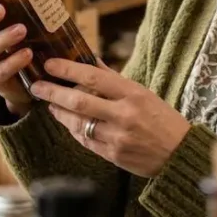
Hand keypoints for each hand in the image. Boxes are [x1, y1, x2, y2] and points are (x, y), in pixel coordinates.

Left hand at [32, 59, 191, 177]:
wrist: (179, 154)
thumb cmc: (161, 118)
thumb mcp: (142, 93)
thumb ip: (114, 79)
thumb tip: (90, 60)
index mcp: (133, 94)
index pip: (93, 77)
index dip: (67, 70)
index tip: (50, 64)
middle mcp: (124, 114)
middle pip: (79, 101)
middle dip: (53, 92)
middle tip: (37, 86)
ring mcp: (117, 137)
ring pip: (78, 123)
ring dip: (59, 113)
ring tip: (50, 104)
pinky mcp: (113, 155)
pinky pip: (85, 140)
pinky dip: (73, 129)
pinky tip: (67, 122)